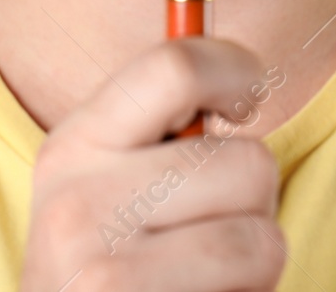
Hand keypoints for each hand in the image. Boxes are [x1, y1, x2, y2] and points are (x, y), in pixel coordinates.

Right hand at [19, 37, 286, 291]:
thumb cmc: (109, 269)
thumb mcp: (107, 186)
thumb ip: (160, 132)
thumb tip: (243, 73)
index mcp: (72, 146)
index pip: (176, 65)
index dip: (238, 71)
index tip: (245, 103)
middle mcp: (76, 204)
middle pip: (249, 163)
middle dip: (254, 202)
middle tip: (208, 231)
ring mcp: (103, 275)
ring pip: (263, 236)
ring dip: (256, 262)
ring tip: (204, 277)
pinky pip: (253, 287)